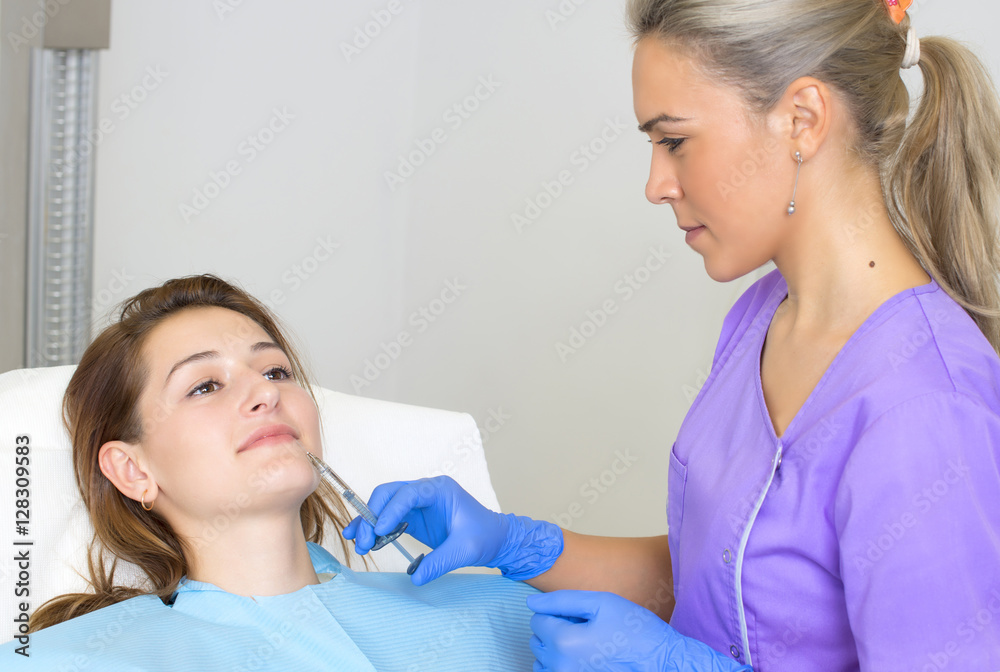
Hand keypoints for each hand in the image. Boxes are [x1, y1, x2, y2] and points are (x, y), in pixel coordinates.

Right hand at [342, 475, 561, 584]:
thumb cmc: (485, 536)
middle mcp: (425, 491)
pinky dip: (375, 529)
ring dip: (369, 523)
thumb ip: (441, 562)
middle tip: (364, 541)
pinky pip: (388, 519)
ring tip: (359, 544)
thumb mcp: (465, 550)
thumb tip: (416, 578)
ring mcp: (416, 504)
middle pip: (389, 494)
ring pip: (383, 506)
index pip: (409, 493)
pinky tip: (365, 542)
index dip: (391, 510)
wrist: (495, 539)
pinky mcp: (412, 518)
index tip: (381, 530)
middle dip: (372, 515)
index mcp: (439, 489)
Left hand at [527, 591, 751, 671]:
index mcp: (564, 642)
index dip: (558, 612)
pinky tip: (584, 658)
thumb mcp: (602, 603)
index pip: (537, 619)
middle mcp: (560, 667)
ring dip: (557, 649)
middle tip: (586, 628)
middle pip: (538, 640)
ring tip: (585, 644)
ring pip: (543, 660)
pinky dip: (562, 665)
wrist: (661, 663)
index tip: (580, 615)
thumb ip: (563, 600)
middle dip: (556, 630)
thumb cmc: (636, 631)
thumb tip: (532, 604)